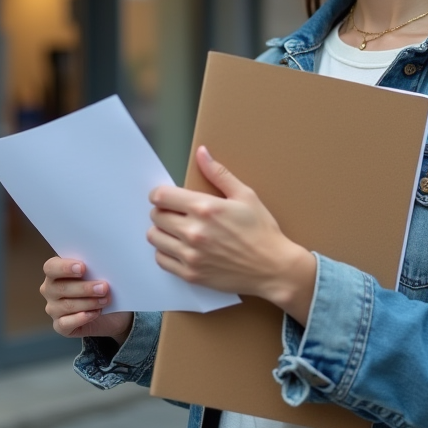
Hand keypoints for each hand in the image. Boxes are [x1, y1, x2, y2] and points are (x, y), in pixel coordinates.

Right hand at [40, 257, 133, 343]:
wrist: (110, 313)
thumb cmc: (99, 288)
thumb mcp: (98, 275)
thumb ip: (94, 270)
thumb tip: (101, 267)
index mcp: (54, 271)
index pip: (51, 267)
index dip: (65, 267)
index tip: (83, 268)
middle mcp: (50, 290)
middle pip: (61, 287)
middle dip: (84, 288)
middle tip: (104, 287)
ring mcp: (53, 309)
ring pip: (67, 305)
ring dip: (88, 302)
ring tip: (105, 300)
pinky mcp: (60, 326)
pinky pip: (66, 323)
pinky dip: (81, 318)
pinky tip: (94, 314)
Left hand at [147, 146, 316, 323]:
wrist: (273, 268)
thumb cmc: (262, 231)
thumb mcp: (245, 195)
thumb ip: (219, 173)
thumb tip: (202, 153)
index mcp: (205, 208)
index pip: (161, 196)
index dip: (161, 194)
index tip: (167, 197)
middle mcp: (194, 232)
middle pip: (155, 216)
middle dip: (163, 211)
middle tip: (176, 213)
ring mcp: (191, 255)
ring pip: (154, 237)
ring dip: (161, 231)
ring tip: (177, 230)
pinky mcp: (191, 274)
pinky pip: (161, 260)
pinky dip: (165, 252)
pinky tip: (179, 248)